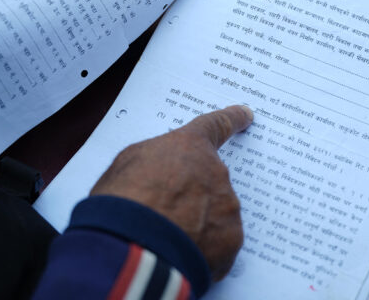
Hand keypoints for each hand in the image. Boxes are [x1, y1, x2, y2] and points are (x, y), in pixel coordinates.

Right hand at [90, 105, 253, 279]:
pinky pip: (220, 242)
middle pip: (211, 180)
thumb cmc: (122, 200)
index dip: (231, 119)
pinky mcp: (231, 239)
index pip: (216, 126)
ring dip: (198, 222)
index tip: (245, 115)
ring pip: (216, 213)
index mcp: (190, 146)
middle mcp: (215, 172)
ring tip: (168, 237)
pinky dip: (204, 248)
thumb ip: (153, 160)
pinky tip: (181, 253)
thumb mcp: (126, 164)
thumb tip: (157, 170)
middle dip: (194, 194)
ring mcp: (227, 206)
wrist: (133, 242)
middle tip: (167, 211)